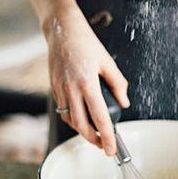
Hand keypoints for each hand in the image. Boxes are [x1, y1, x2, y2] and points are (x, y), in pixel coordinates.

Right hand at [47, 8, 128, 154]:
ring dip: (82, 131)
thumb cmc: (86, 43)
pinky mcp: (53, 87)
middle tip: (103, 146)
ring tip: (95, 134)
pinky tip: (82, 120)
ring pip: (70, 120)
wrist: (62, 30)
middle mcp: (71, 88)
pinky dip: (73, 119)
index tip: (111, 148)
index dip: (106, 136)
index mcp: (87, 83)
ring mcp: (60, 89)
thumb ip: (118, 84)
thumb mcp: (107, 62)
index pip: (99, 117)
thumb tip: (124, 102)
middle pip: (81, 125)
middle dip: (93, 140)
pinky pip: (63, 110)